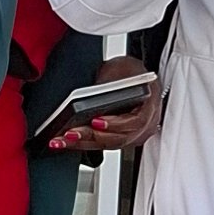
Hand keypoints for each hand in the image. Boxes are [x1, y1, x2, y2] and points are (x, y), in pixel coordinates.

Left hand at [48, 56, 163, 154]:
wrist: (131, 75)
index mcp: (150, 103)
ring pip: (110, 145)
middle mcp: (146, 123)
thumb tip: (88, 99)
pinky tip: (67, 142)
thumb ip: (108, 85)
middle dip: (93, 137)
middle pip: (120, 138)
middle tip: (72, 133)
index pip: (136, 121)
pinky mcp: (121, 138)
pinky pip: (104, 145)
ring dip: (85, 143)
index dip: (116, 124)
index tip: (96, 121)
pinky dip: (86, 143)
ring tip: (63, 140)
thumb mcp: (119, 69)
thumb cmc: (129, 71)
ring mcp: (135, 134)